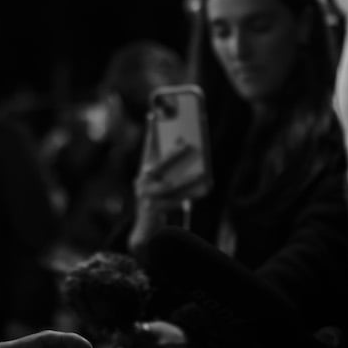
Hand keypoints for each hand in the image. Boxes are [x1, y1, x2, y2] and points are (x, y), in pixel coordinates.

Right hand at [128, 114, 203, 251]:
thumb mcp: (162, 182)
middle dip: (174, 154)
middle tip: (189, 143)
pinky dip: (191, 195)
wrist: (146, 232)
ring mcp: (145, 196)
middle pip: (159, 165)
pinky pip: (175, 201)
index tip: (154, 115)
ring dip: (188, 178)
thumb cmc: (159, 202)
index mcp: (144, 171)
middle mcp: (142, 181)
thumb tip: (184, 143)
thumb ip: (170, 166)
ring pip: (169, 185)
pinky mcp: (153, 210)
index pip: (147, 148)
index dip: (151, 132)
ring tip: (204, 172)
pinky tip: (204, 190)